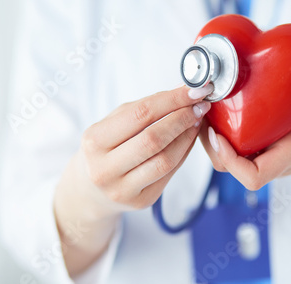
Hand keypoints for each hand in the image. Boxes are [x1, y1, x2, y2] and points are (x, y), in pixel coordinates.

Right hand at [54, 84, 212, 275]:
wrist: (90, 188)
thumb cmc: (106, 148)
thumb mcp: (113, 122)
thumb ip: (145, 107)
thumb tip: (183, 93)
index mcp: (94, 141)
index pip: (141, 114)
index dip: (172, 100)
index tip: (194, 90)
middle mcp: (104, 168)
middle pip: (154, 138)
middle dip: (182, 118)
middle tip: (200, 105)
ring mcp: (122, 189)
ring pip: (166, 159)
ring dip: (187, 136)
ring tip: (197, 120)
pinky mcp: (140, 201)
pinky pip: (170, 173)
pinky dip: (184, 152)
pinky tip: (189, 138)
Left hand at [200, 77, 290, 220]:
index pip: (253, 176)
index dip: (230, 160)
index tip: (218, 134)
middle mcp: (273, 159)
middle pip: (229, 167)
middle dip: (210, 145)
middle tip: (202, 113)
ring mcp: (266, 153)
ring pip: (227, 158)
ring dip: (210, 137)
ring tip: (204, 107)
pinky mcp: (262, 144)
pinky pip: (234, 144)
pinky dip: (221, 129)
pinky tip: (217, 106)